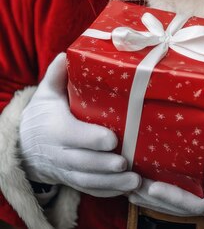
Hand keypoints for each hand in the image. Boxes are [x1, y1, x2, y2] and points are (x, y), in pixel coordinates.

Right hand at [19, 53, 140, 196]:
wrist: (27, 146)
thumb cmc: (44, 115)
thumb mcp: (46, 93)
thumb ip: (57, 75)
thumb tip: (66, 53)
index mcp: (56, 129)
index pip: (73, 136)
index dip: (91, 139)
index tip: (112, 138)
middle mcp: (61, 153)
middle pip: (83, 162)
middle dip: (105, 165)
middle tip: (127, 162)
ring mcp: (68, 170)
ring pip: (89, 181)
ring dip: (112, 182)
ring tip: (135, 180)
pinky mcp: (75, 180)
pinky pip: (91, 191)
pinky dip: (109, 192)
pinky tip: (128, 189)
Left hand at [129, 98, 203, 214]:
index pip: (193, 204)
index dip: (171, 198)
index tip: (151, 187)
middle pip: (174, 205)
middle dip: (149, 195)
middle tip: (124, 179)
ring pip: (174, 199)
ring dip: (150, 191)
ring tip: (125, 176)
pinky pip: (181, 189)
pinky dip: (162, 184)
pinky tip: (146, 170)